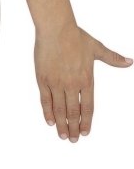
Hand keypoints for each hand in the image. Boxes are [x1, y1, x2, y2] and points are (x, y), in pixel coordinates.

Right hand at [34, 21, 132, 140]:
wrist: (56, 28)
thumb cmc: (76, 37)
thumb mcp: (97, 48)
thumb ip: (113, 58)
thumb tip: (130, 61)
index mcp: (86, 79)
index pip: (88, 106)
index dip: (86, 121)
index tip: (85, 132)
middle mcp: (72, 84)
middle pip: (73, 112)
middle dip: (73, 128)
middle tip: (73, 140)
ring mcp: (56, 82)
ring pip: (59, 109)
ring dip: (61, 124)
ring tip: (62, 136)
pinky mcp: (43, 79)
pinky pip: (45, 100)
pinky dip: (47, 112)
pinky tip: (50, 122)